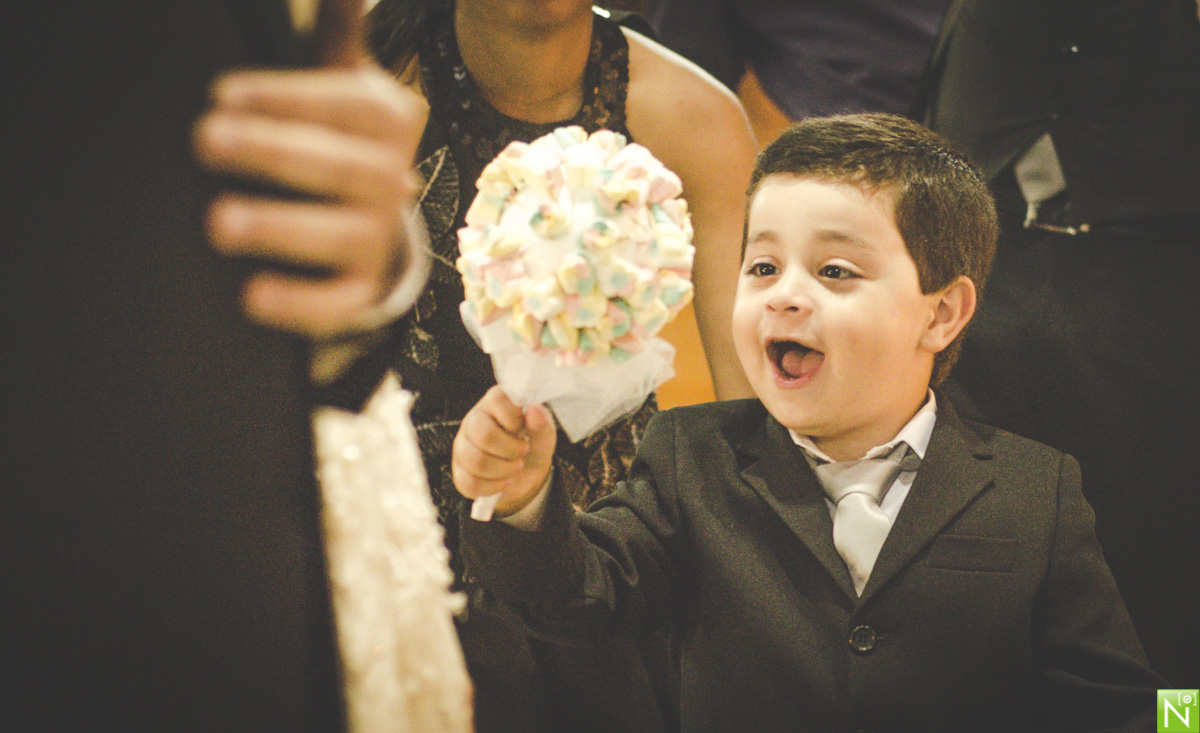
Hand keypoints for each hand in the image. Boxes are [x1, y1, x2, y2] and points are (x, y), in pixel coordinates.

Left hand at [193, 0, 428, 337]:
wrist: (369, 213)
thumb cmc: (333, 132)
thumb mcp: (338, 75)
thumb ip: (336, 32)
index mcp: (388, 119)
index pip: (346, 106)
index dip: (285, 99)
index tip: (219, 94)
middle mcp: (394, 179)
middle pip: (344, 169)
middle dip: (273, 153)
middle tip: (204, 141)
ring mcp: (381, 238)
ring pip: (343, 237)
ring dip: (281, 229)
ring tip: (218, 223)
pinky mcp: (361, 289)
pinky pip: (338, 303)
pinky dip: (299, 305)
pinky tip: (250, 296)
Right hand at [452, 387, 556, 516]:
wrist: (526, 473)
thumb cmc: (532, 444)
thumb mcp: (544, 435)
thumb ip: (542, 424)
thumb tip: (534, 411)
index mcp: (495, 402)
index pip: (497, 401)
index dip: (514, 420)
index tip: (524, 430)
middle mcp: (474, 419)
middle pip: (484, 435)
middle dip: (511, 450)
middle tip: (523, 451)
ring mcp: (462, 445)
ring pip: (476, 462)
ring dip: (503, 470)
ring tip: (515, 467)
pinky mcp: (458, 470)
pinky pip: (470, 483)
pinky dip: (493, 487)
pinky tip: (504, 481)